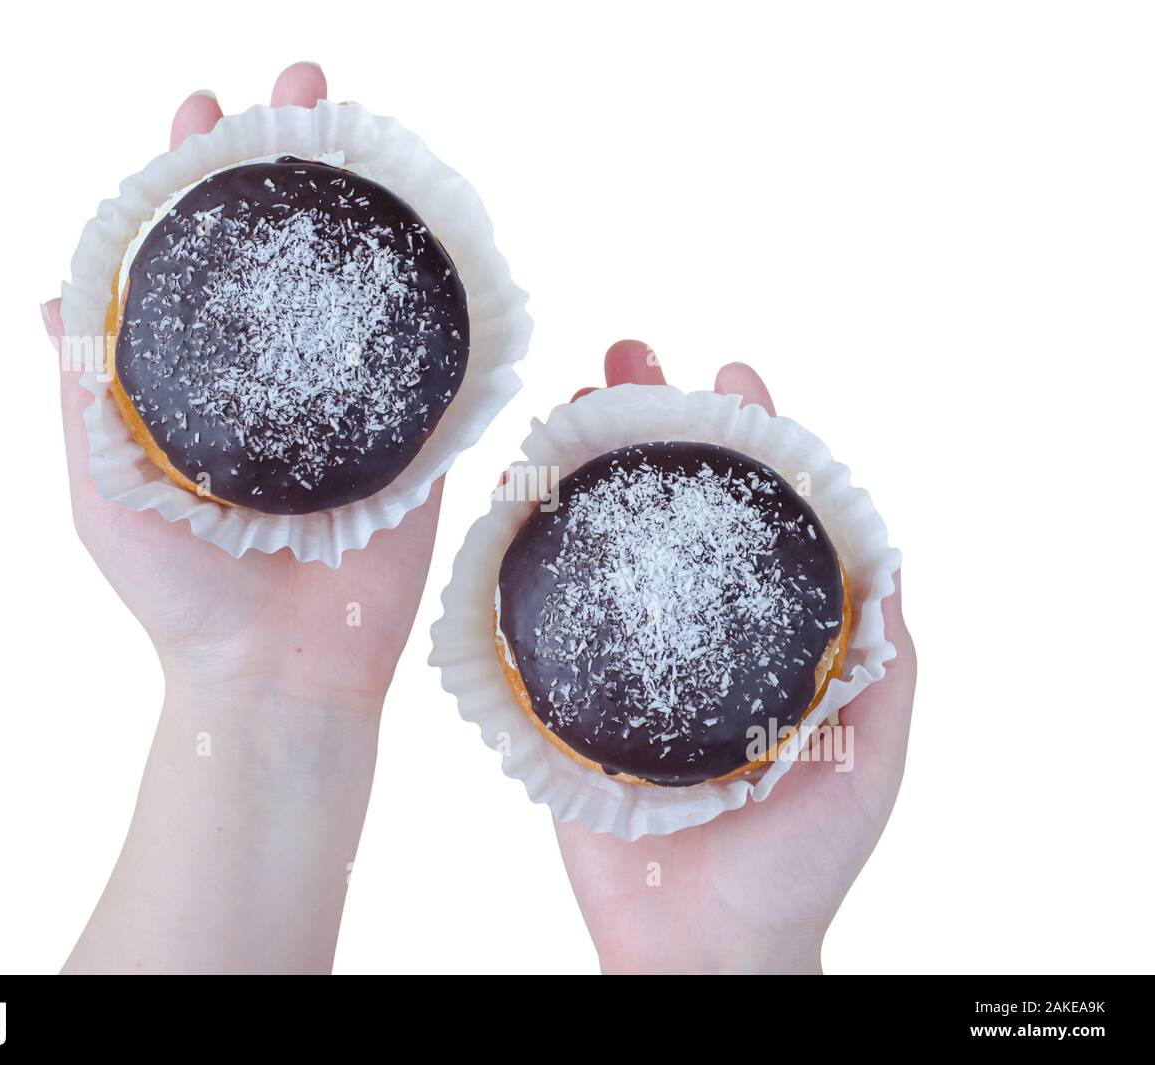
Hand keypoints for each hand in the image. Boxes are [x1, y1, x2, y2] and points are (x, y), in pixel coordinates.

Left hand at [41, 63, 440, 712]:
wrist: (277, 673)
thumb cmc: (180, 595)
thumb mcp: (102, 489)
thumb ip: (82, 396)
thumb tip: (47, 297)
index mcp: (203, 384)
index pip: (199, 259)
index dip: (194, 183)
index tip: (196, 115)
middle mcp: (276, 381)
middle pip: (285, 249)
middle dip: (287, 162)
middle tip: (298, 90)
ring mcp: (347, 405)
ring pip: (359, 285)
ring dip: (363, 203)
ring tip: (364, 131)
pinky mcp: (412, 440)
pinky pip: (429, 358)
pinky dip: (436, 293)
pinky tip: (437, 230)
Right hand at [554, 341, 916, 974]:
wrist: (702, 950)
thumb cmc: (801, 862)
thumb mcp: (871, 751)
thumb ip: (885, 660)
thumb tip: (890, 557)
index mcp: (763, 633)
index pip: (759, 515)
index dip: (752, 442)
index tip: (736, 378)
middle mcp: (689, 629)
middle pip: (670, 506)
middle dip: (653, 422)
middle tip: (630, 354)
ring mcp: (621, 656)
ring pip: (599, 540)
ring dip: (585, 463)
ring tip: (569, 396)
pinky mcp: (559, 695)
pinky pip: (534, 611)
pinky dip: (524, 545)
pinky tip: (515, 491)